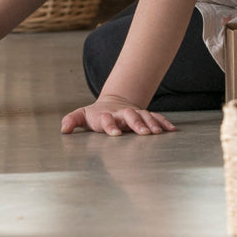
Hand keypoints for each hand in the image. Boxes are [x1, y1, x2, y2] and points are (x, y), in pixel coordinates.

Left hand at [60, 95, 176, 136]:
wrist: (113, 102)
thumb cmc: (96, 114)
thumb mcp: (82, 116)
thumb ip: (72, 120)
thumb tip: (63, 129)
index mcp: (106, 115)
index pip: (107, 119)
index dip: (110, 126)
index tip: (115, 134)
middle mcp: (122, 114)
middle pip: (130, 116)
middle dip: (136, 124)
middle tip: (143, 133)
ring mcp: (134, 113)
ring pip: (145, 116)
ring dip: (152, 124)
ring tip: (158, 133)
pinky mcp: (145, 116)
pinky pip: (156, 118)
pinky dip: (163, 123)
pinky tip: (172, 130)